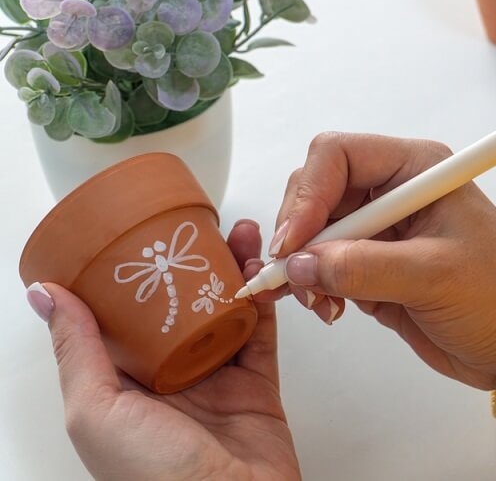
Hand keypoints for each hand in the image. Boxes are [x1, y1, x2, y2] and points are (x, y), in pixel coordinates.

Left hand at [31, 221, 299, 480]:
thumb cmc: (156, 478)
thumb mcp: (97, 411)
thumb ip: (77, 351)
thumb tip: (45, 294)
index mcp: (125, 383)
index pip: (125, 315)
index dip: (134, 271)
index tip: (142, 233)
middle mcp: (169, 376)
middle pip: (181, 304)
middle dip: (192, 262)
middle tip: (202, 226)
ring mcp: (216, 376)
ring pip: (224, 309)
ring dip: (234, 270)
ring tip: (244, 235)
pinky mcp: (257, 381)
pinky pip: (261, 330)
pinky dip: (264, 299)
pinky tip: (264, 270)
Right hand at [268, 132, 495, 389]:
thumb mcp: (433, 276)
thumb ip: (362, 268)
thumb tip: (298, 265)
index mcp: (415, 170)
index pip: (338, 156)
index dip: (308, 194)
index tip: (294, 242)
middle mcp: (391, 191)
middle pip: (315, 191)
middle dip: (299, 233)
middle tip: (297, 276)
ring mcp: (379, 230)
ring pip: (312, 231)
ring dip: (303, 265)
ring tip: (319, 301)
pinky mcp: (371, 265)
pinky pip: (322, 265)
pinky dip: (314, 286)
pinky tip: (330, 309)